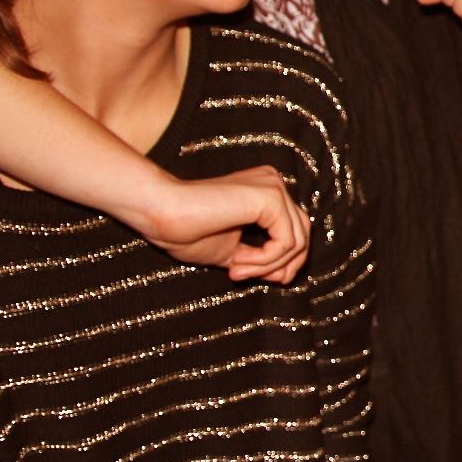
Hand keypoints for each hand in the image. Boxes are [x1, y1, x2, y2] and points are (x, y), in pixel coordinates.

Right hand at [127, 167, 309, 283]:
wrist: (159, 212)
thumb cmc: (185, 230)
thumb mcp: (232, 250)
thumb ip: (259, 258)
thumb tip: (286, 275)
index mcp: (265, 192)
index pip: (294, 231)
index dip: (278, 262)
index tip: (241, 275)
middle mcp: (274, 184)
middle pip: (302, 235)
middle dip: (281, 266)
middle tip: (244, 277)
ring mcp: (274, 187)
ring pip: (297, 242)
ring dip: (267, 267)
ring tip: (235, 271)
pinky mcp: (271, 197)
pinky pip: (286, 242)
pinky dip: (265, 261)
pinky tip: (236, 264)